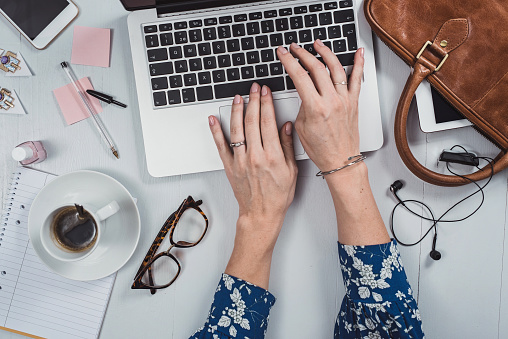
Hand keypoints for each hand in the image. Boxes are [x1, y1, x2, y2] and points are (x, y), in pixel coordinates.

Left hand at [208, 82, 297, 240]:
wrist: (261, 214)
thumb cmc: (278, 196)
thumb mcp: (291, 171)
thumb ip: (287, 147)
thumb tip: (286, 126)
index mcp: (272, 156)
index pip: (268, 122)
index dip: (266, 104)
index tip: (266, 92)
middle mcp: (255, 156)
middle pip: (252, 121)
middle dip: (253, 101)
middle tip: (254, 88)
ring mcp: (240, 161)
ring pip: (236, 129)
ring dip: (236, 110)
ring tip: (238, 97)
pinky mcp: (230, 166)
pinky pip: (221, 145)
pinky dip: (215, 131)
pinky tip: (213, 119)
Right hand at [278, 41, 364, 172]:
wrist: (340, 160)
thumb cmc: (321, 149)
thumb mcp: (302, 126)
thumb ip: (302, 105)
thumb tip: (304, 91)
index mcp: (315, 108)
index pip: (299, 76)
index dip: (289, 61)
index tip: (283, 53)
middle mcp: (331, 101)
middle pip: (316, 68)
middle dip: (302, 54)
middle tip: (295, 48)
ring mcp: (344, 100)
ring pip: (335, 68)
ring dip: (325, 52)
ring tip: (317, 44)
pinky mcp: (353, 102)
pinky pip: (357, 79)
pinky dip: (359, 63)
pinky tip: (358, 52)